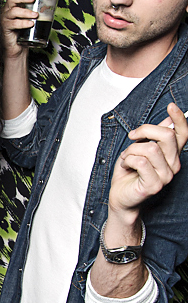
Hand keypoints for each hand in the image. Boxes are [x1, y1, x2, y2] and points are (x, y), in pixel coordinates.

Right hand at [2, 0, 37, 56]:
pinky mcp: (6, 29)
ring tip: (36, 15)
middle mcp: (8, 11)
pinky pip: (13, 24)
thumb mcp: (32, 17)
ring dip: (26, 12)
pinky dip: (23, 23)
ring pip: (13, 11)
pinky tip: (30, 24)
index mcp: (13, 6)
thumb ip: (40, 7)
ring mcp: (6, 20)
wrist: (18, 48)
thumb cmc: (24, 32)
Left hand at [109, 103, 187, 219]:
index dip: (179, 119)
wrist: (121, 196)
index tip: (171, 106)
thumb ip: (154, 136)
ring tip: (126, 157)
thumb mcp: (140, 148)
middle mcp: (173, 165)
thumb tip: (167, 120)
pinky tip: (126, 166)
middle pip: (167, 135)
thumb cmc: (129, 172)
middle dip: (144, 130)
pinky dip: (127, 160)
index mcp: (172, 154)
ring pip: (150, 148)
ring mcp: (165, 176)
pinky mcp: (154, 185)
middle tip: (132, 136)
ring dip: (132, 149)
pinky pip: (140, 162)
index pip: (182, 134)